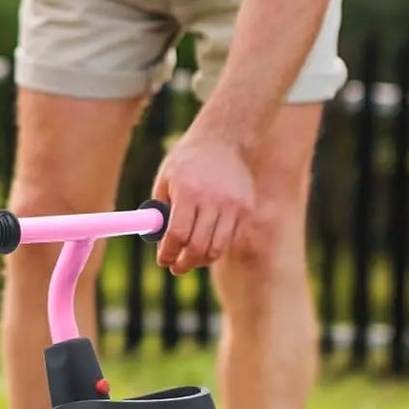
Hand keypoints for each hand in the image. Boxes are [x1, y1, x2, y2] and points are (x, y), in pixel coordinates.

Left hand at [152, 130, 254, 273]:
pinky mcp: (247, 209)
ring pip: (218, 248)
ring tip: (191, 260)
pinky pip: (232, 239)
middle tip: (176, 267)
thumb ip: (160, 212)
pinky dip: (218, 247)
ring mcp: (234, 206)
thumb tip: (160, 244)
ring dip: (202, 260)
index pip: (178, 234)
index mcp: (189, 192)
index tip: (162, 260)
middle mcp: (214, 200)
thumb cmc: (187, 162)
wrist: (223, 141)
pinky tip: (207, 244)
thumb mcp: (165, 180)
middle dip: (184, 263)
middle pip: (199, 246)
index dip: (168, 253)